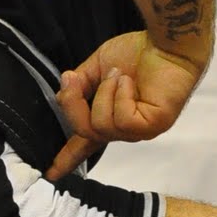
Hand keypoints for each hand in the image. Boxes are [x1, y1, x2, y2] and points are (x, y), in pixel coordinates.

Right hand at [46, 31, 203, 180]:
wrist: (166, 43)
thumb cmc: (137, 52)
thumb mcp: (97, 66)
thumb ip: (80, 85)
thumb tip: (61, 94)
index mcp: (109, 116)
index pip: (85, 144)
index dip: (67, 159)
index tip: (50, 174)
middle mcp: (123, 129)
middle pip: (84, 132)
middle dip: (73, 105)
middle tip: (73, 79)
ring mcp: (139, 130)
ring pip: (101, 126)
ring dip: (104, 93)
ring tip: (119, 75)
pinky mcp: (153, 126)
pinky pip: (122, 120)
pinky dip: (121, 95)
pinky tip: (130, 82)